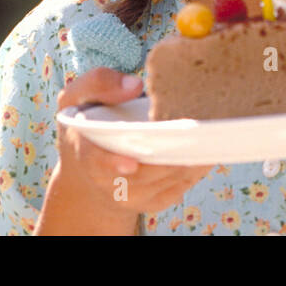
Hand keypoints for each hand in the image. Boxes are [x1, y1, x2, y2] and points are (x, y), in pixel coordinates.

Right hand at [42, 67, 213, 224]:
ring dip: (186, 162)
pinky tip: (208, 151)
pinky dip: (194, 171)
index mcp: (86, 154)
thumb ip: (97, 84)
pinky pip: (177, 189)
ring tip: (210, 138)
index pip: (96, 162)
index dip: (112, 164)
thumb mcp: (75, 98)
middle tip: (194, 135)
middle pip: (142, 174)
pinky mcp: (153, 201)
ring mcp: (132, 196)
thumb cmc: (84, 124)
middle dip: (167, 156)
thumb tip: (133, 85)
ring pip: (164, 182)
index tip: (131, 162)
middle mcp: (108, 183)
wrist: (88, 166)